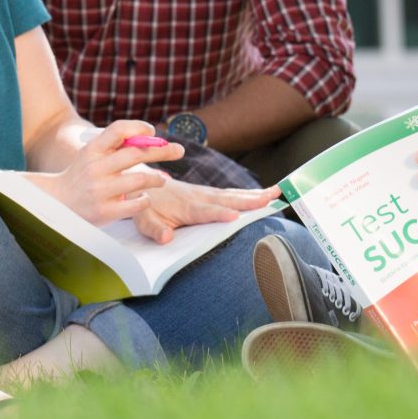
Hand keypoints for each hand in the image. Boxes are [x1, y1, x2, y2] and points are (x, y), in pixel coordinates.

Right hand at [42, 120, 182, 224]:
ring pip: (140, 179)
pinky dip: (145, 200)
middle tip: (179, 150)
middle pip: (136, 153)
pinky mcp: (105, 211)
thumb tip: (151, 137)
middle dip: (163, 150)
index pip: (118, 129)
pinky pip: (136, 204)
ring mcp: (100, 190)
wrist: (57, 203)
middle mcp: (96, 168)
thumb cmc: (82, 175)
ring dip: (157, 178)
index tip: (154, 132)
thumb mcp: (91, 155)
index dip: (139, 127)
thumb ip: (114, 146)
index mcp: (92, 150)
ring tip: (163, 179)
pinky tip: (145, 199)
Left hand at [132, 179, 275, 244]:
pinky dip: (247, 193)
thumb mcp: (142, 219)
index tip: (235, 217)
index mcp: (185, 206)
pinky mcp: (208, 193)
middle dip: (249, 200)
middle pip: (227, 200)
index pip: (204, 212)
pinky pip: (230, 193)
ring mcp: (205, 193)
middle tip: (271, 198)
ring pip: (232, 194)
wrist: (142, 181)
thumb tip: (166, 238)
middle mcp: (198, 197)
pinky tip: (262, 195)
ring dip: (254, 194)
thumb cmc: (145, 205)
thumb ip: (154, 229)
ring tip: (276, 193)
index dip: (218, 214)